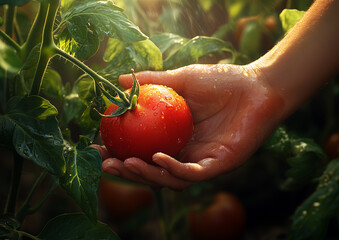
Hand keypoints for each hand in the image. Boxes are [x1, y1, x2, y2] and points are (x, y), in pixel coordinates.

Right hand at [94, 64, 284, 189]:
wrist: (257, 85)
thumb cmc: (222, 81)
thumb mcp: (181, 80)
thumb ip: (152, 81)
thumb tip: (119, 80)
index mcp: (176, 137)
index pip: (144, 150)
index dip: (121, 151)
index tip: (99, 145)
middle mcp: (186, 153)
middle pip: (152, 170)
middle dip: (128, 170)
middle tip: (106, 163)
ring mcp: (202, 161)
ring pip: (170, 178)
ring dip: (146, 174)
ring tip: (126, 163)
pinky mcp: (220, 164)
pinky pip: (193, 173)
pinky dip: (173, 168)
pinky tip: (157, 158)